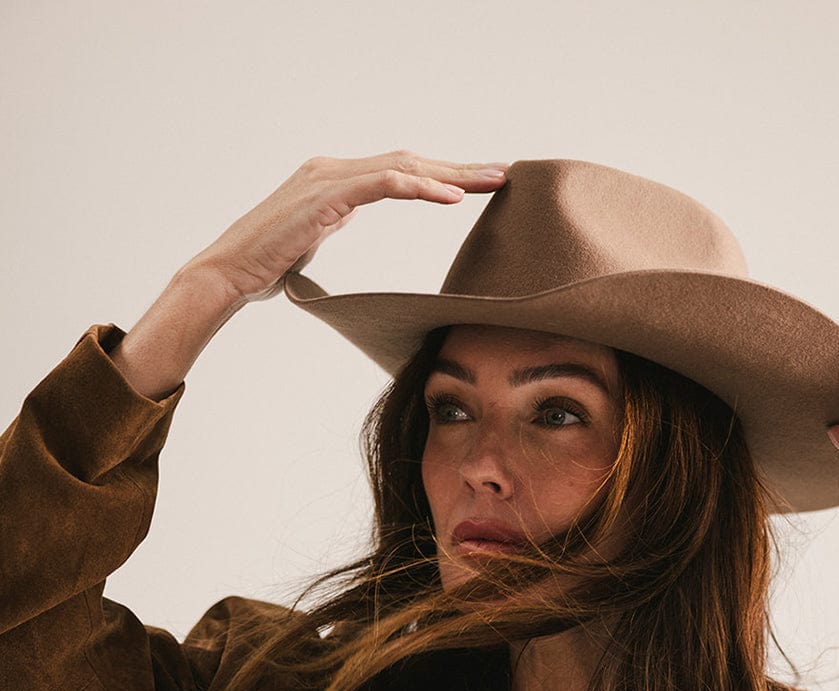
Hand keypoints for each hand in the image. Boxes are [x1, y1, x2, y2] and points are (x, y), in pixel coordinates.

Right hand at [183, 150, 508, 305]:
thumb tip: (346, 217)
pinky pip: (385, 184)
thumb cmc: (265, 264)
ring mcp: (329, 178)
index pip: (400, 171)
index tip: (479, 185)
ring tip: (491, 182)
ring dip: (452, 174)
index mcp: (334, 178)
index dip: (442, 176)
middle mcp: (334, 169)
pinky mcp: (326, 196)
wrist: (229, 272)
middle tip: (502, 174)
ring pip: (404, 167)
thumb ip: (332, 219)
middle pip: (410, 162)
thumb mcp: (311, 236)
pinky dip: (420, 188)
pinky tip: (451, 198)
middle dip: (459, 169)